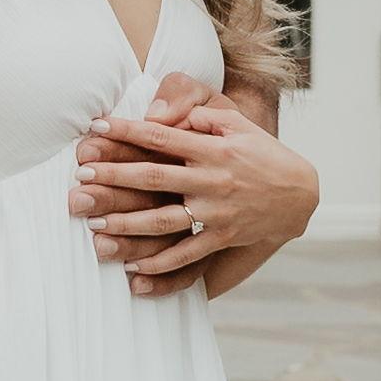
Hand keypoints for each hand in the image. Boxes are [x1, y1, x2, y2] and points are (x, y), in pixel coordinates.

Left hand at [67, 78, 319, 295]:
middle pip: (154, 178)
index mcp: (213, 148)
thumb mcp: (238, 124)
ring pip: (164, 221)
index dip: (128, 131)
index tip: (97, 128)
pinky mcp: (223, 238)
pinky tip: (131, 267)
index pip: (162, 136)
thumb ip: (203, 113)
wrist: (299, 194)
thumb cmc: (261, 153)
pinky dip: (160, 264)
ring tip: (95, 223)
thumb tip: (167, 114)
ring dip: (127, 223)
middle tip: (82, 177)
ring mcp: (217, 213)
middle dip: (115, 176)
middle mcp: (212, 180)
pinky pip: (187, 255)